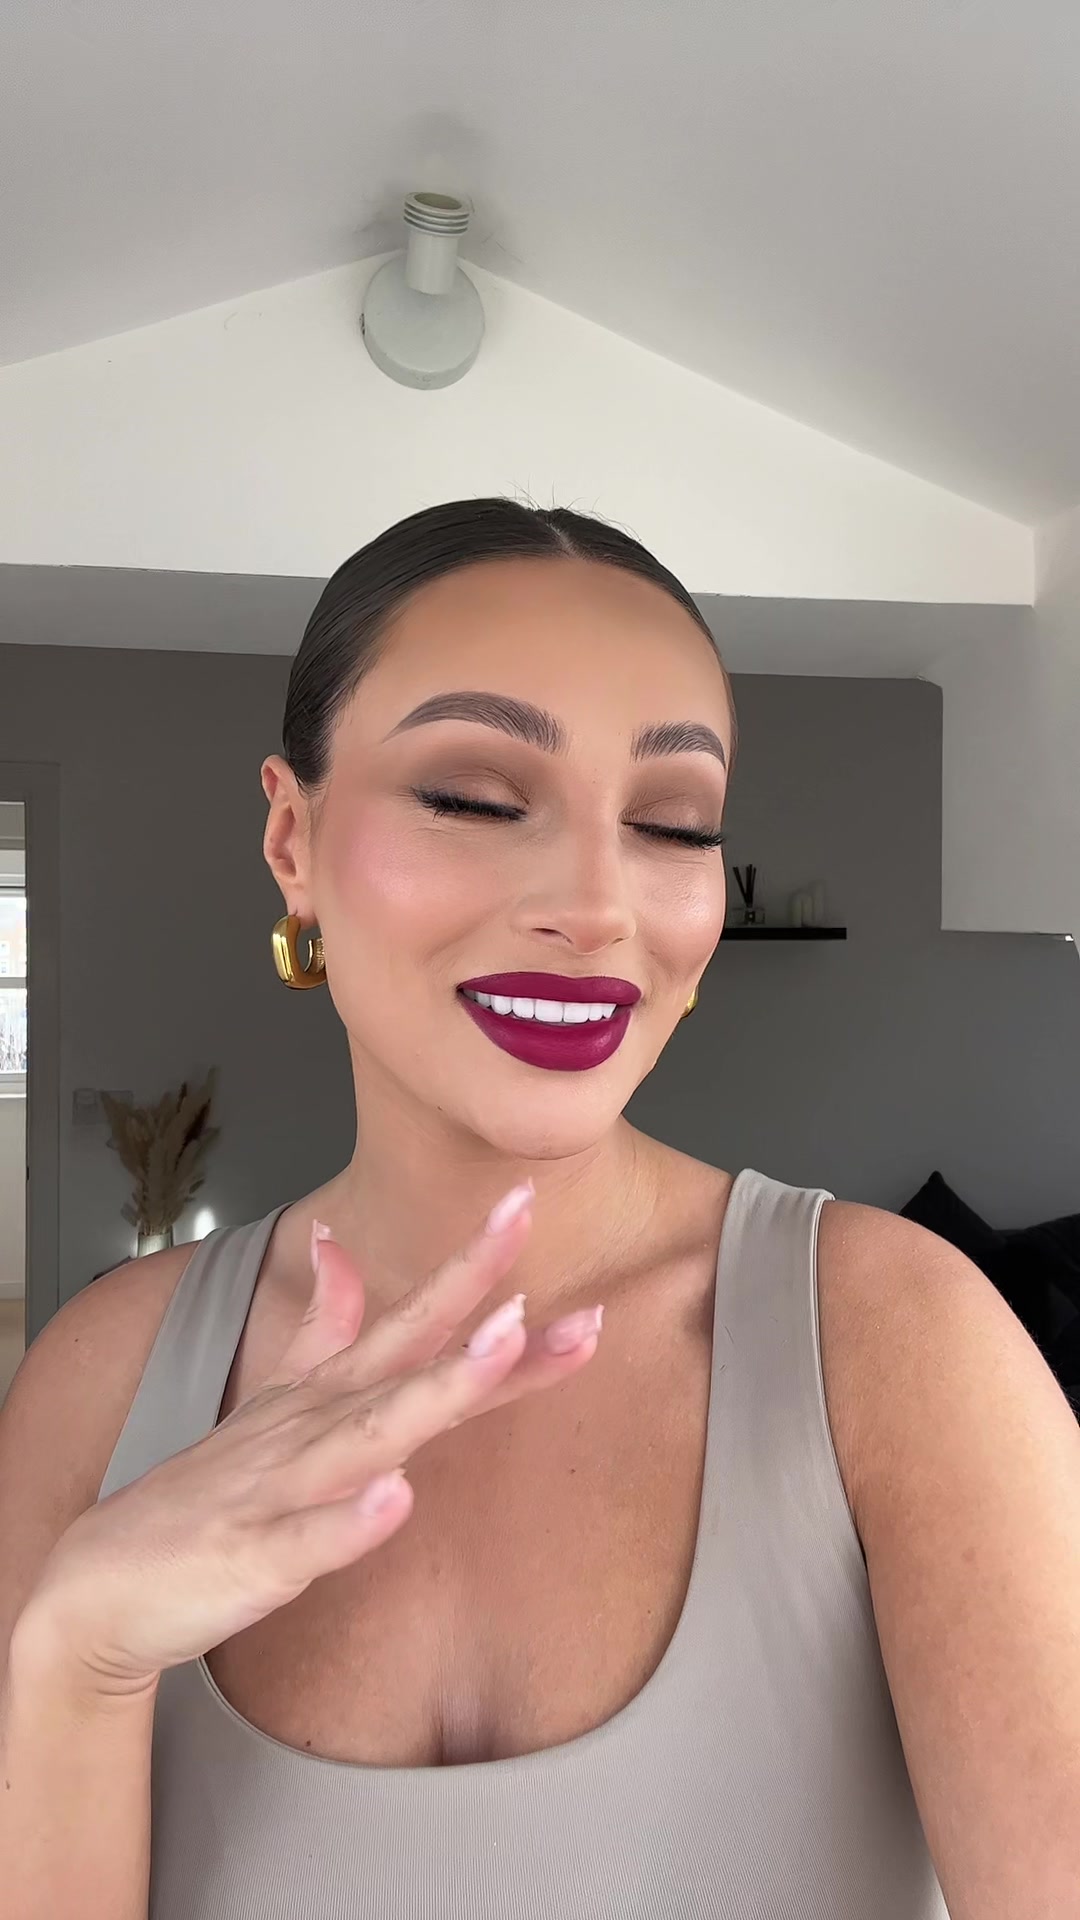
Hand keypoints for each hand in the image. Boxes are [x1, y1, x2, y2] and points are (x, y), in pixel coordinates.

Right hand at [18, 1184, 601, 1693]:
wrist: (100, 1584)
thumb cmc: (205, 1496)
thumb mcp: (274, 1401)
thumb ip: (319, 1328)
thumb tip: (335, 1241)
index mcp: (326, 1393)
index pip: (413, 1320)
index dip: (472, 1266)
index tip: (526, 1202)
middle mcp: (313, 1424)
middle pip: (412, 1360)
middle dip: (482, 1307)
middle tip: (540, 1244)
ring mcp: (284, 1486)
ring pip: (374, 1432)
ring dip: (442, 1385)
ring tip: (505, 1339)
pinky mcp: (255, 1555)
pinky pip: (309, 1541)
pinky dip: (352, 1520)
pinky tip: (398, 1499)